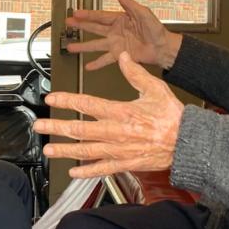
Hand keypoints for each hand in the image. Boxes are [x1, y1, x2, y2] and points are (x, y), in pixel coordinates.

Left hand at [34, 52, 183, 177]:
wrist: (187, 142)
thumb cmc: (173, 117)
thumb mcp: (155, 88)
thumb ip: (135, 73)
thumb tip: (123, 56)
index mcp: (122, 112)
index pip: (88, 104)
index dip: (67, 100)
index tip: (52, 99)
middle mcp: (116, 132)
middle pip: (80, 129)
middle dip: (57, 127)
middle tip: (40, 127)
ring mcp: (119, 150)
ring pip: (86, 151)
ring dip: (65, 150)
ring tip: (49, 150)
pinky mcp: (126, 164)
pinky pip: (102, 169)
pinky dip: (86, 171)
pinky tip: (73, 172)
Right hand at [65, 0, 182, 70]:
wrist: (163, 47)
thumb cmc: (156, 29)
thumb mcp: (143, 12)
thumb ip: (129, 3)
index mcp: (120, 19)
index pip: (100, 16)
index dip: (87, 14)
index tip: (76, 13)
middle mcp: (116, 31)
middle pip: (94, 28)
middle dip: (80, 26)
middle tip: (68, 24)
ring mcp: (116, 44)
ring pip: (96, 45)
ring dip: (84, 46)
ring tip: (71, 48)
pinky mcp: (120, 56)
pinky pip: (105, 60)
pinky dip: (97, 64)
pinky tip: (88, 66)